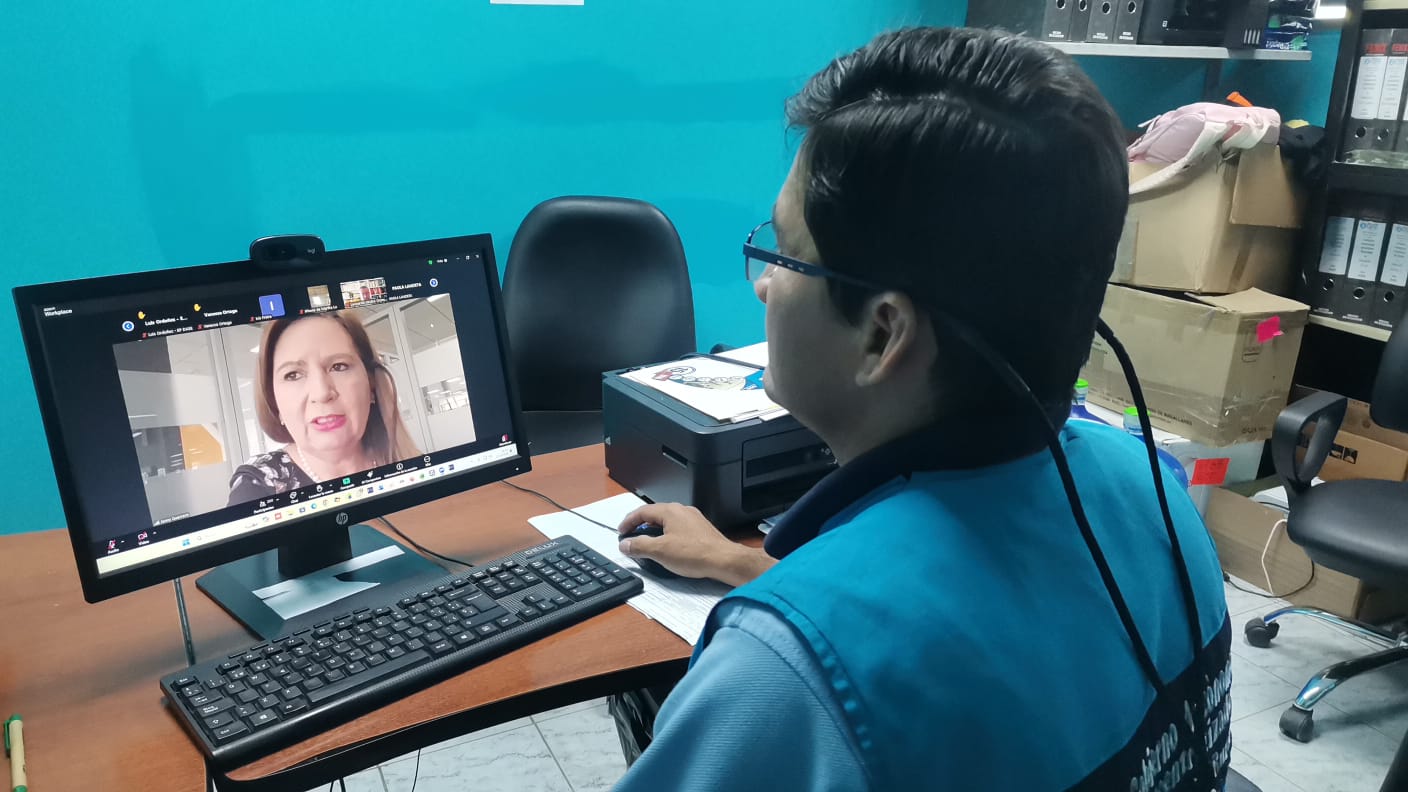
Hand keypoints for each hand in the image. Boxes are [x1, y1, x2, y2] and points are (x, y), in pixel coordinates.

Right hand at [617, 503, 775, 586]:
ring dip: (654, 530)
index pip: (642, 511)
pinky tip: (668, 547)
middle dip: (640, 525)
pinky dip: (667, 535)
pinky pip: (678, 528)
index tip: (622, 531)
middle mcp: (682, 511)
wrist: (723, 560)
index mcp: (670, 511)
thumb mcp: (660, 551)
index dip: (628, 522)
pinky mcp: (700, 530)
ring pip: (667, 521)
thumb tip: (626, 544)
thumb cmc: (696, 553)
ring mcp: (693, 519)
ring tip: (647, 543)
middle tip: (631, 536)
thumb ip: (639, 546)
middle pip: (655, 514)